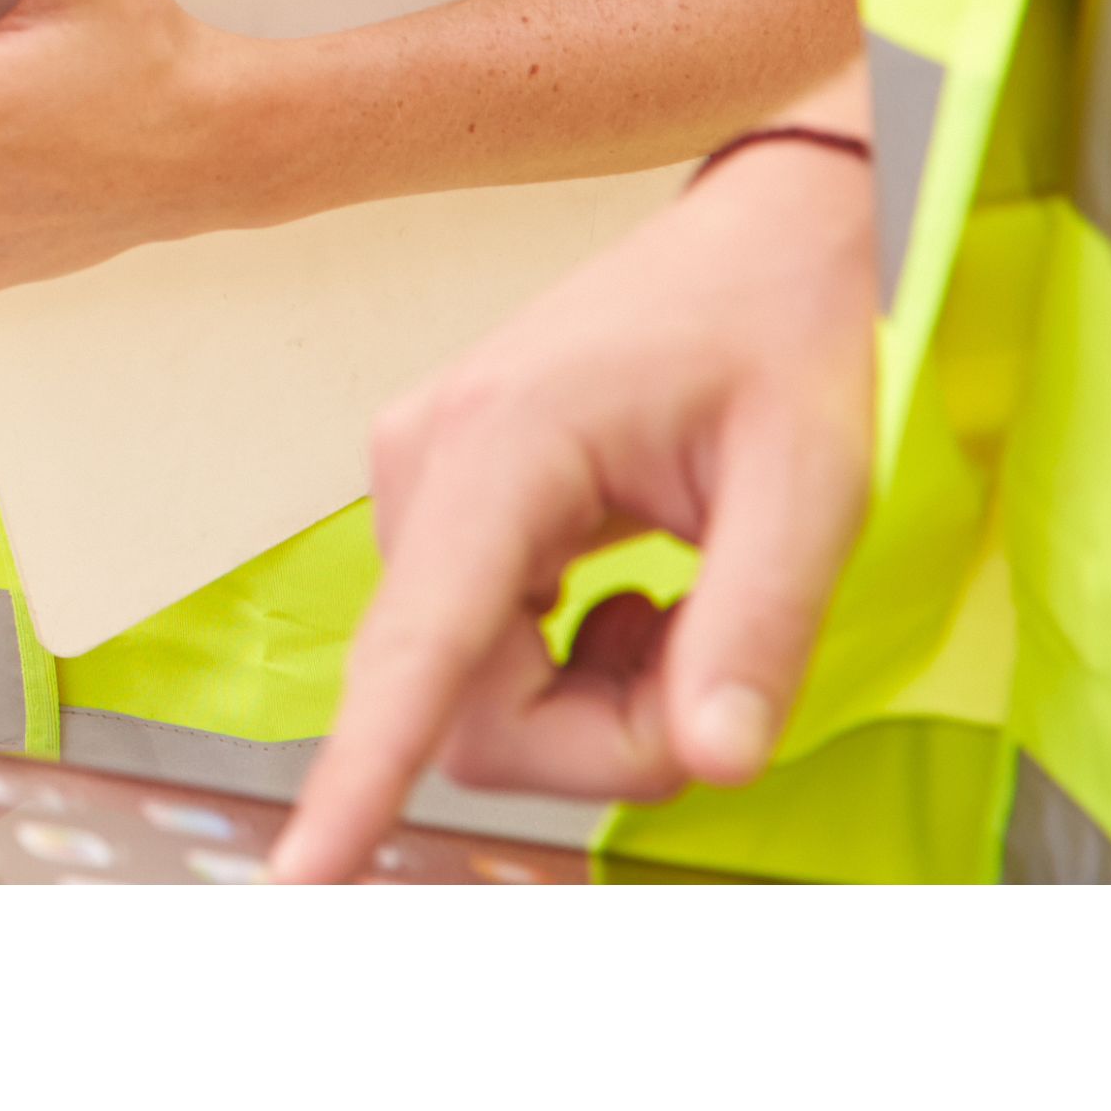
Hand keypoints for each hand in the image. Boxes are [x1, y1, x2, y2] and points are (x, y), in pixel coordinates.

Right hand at [273, 134, 879, 877]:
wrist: (754, 233)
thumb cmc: (780, 335)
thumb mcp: (811, 484)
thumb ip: (758, 627)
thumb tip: (713, 759)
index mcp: (498, 454)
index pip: (416, 653)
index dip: (358, 777)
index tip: (298, 878)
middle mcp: (420, 472)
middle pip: (469, 710)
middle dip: (604, 735)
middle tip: (719, 670)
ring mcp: (416, 489)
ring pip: (473, 695)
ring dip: (595, 699)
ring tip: (680, 604)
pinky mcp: (438, 509)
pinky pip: (478, 655)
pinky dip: (572, 663)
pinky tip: (635, 590)